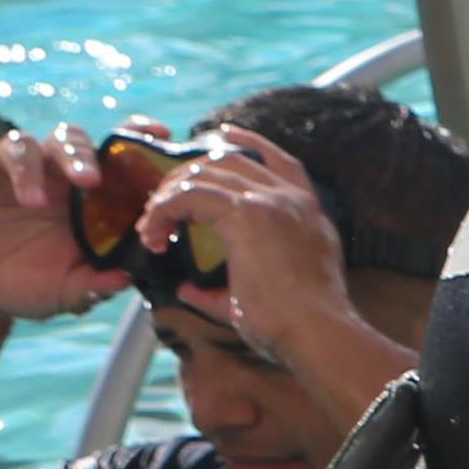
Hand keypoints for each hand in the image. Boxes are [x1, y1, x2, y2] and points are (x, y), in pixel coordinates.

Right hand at [0, 129, 130, 321]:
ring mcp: (2, 170)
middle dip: (79, 154)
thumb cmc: (27, 281)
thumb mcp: (66, 291)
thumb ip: (94, 285)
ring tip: (32, 201)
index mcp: (81, 194)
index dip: (133, 136)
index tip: (158, 134)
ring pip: (20, 145)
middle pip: (67, 140)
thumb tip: (125, 279)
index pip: (110, 153)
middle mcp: (46, 173)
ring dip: (28, 169)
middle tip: (88, 180)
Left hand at [144, 133, 392, 387]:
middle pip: (230, 159)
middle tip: (160, 201)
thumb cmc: (296, 325)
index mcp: (309, 213)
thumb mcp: (268, 292)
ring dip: (170, 194)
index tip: (219, 134)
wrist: (318, 334)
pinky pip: (189, 194)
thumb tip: (185, 287)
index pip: (279, 160)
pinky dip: (163, 210)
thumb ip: (222, 286)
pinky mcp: (249, 213)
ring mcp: (273, 201)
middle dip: (188, 173)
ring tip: (151, 225)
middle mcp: (294, 199)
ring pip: (205, 172)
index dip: (248, 141)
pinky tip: (152, 233)